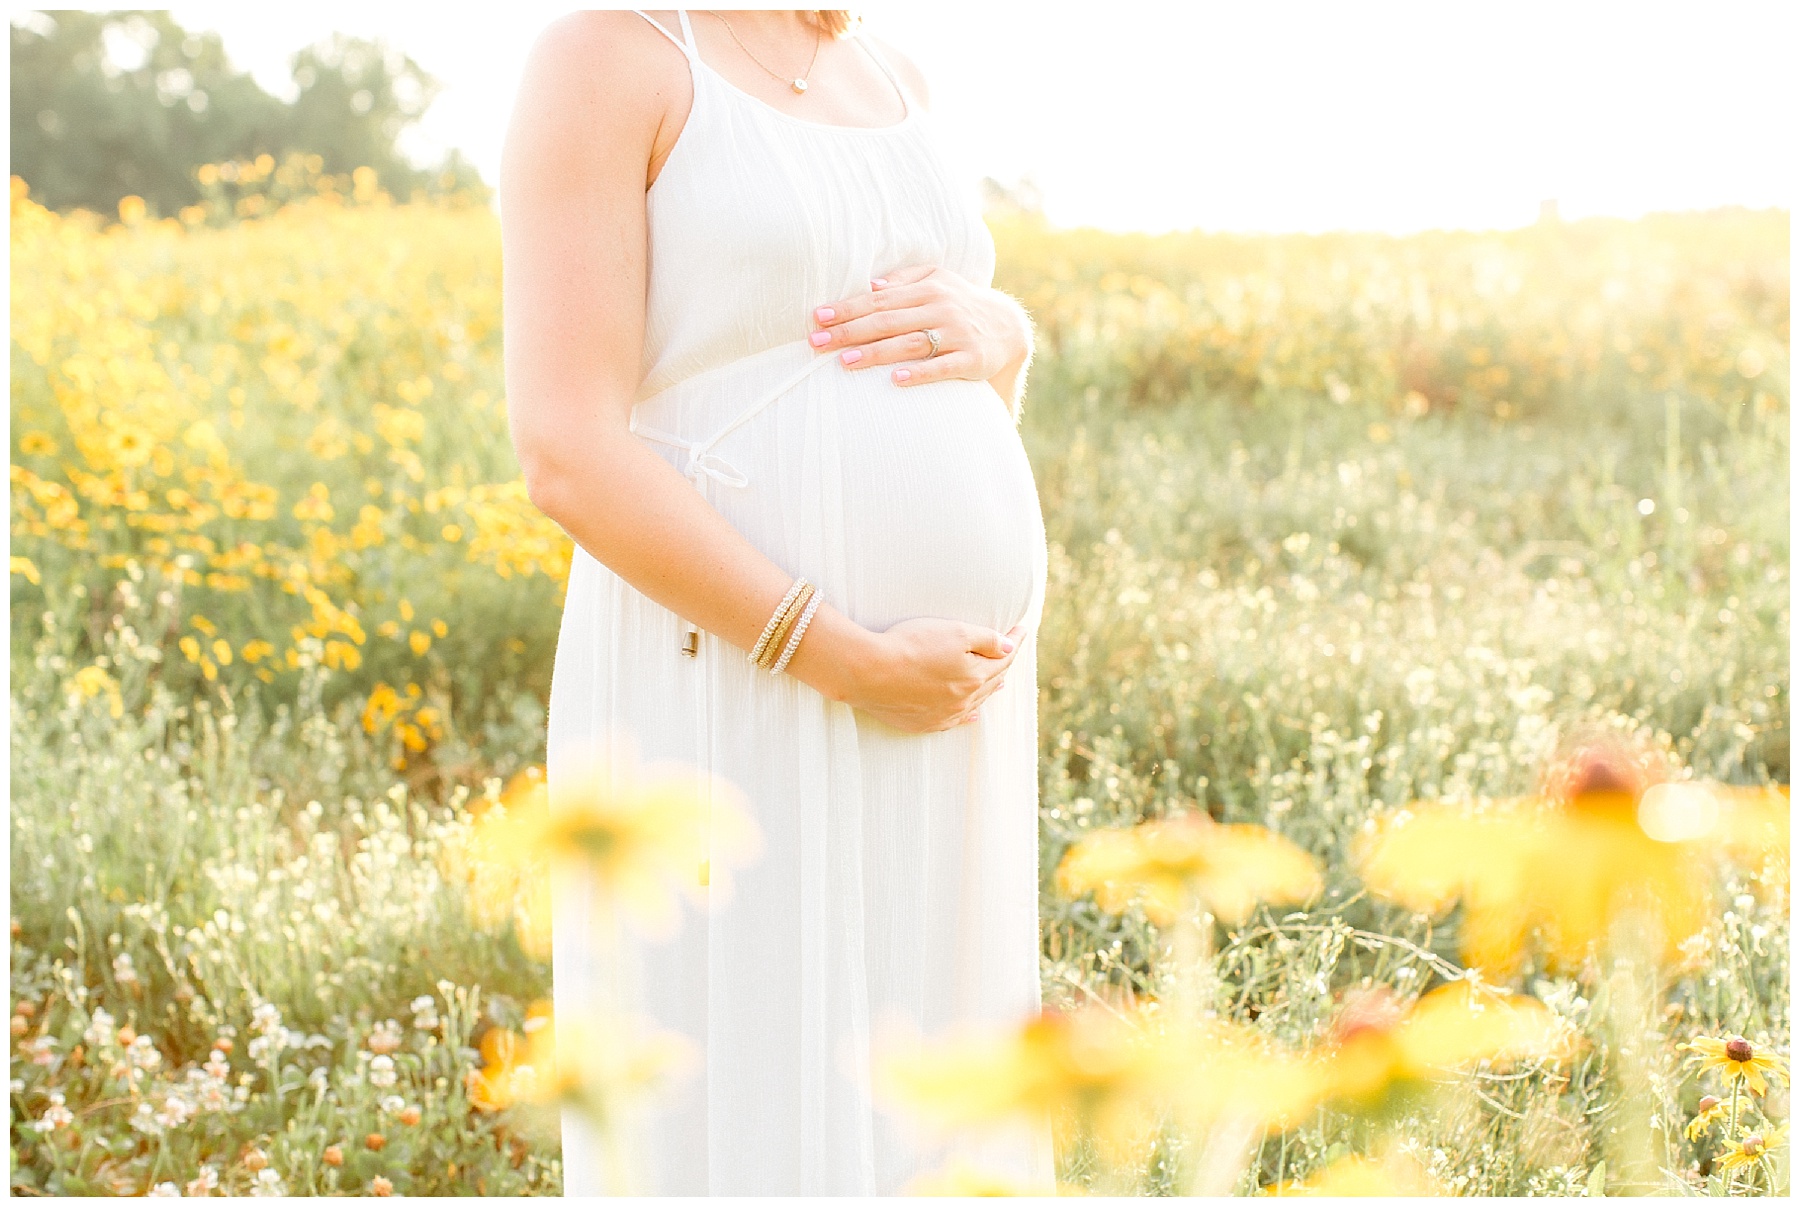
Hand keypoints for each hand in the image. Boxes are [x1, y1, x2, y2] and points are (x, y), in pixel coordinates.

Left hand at [809, 265, 1031, 387]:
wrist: (1008, 328)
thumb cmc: (960, 303)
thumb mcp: (938, 281)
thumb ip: (906, 279)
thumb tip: (872, 286)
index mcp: (927, 289)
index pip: (879, 299)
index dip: (848, 308)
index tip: (818, 317)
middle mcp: (940, 309)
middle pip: (888, 321)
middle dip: (850, 332)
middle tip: (817, 342)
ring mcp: (956, 335)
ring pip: (910, 344)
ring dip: (876, 353)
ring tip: (845, 362)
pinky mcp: (971, 360)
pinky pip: (942, 368)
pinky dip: (919, 373)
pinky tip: (896, 379)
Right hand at [838, 618, 1026, 733]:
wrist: (868, 672)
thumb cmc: (911, 645)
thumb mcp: (955, 632)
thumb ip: (986, 640)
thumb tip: (1009, 647)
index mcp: (975, 677)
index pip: (1003, 659)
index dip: (1015, 642)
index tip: (1023, 629)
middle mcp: (963, 700)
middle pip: (992, 681)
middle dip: (1004, 665)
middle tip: (1011, 652)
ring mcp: (943, 715)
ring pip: (975, 702)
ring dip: (989, 690)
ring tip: (1000, 681)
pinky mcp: (922, 723)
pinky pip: (954, 720)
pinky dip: (968, 715)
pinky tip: (973, 715)